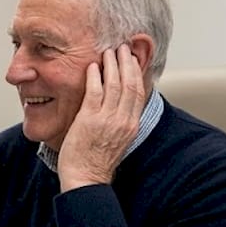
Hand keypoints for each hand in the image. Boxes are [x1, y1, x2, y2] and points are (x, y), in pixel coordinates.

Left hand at [57, 43, 147, 190]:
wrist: (86, 179)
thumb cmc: (96, 162)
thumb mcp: (117, 139)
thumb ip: (119, 121)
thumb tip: (118, 106)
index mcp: (131, 125)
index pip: (139, 92)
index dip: (137, 72)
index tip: (133, 59)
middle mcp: (123, 120)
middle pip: (131, 83)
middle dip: (128, 62)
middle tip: (124, 47)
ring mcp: (107, 119)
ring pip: (115, 84)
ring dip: (112, 64)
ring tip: (109, 51)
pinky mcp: (90, 120)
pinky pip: (95, 92)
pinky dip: (96, 76)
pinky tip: (93, 66)